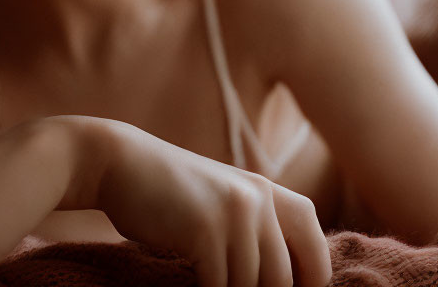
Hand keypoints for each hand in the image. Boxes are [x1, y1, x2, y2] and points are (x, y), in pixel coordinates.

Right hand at [87, 120, 331, 286]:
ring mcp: (234, 211)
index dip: (314, 279)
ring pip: (250, 286)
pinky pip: (219, 285)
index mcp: (268, 191)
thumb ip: (253, 230)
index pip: (313, 242)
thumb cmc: (170, 194)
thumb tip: (278, 279)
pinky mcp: (205, 229)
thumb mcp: (222, 201)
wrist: (123, 163)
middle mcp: (259, 197)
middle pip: (283, 277)